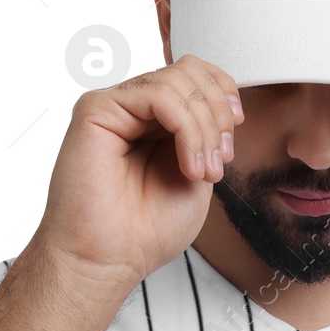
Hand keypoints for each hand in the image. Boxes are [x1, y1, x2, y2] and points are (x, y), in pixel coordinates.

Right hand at [36, 55, 243, 287]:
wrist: (109, 259)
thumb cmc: (147, 229)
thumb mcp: (198, 174)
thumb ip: (207, 134)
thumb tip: (225, 103)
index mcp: (156, 121)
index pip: (196, 75)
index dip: (224, 95)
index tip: (233, 138)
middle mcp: (134, 109)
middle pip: (191, 71)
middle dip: (218, 114)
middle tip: (219, 162)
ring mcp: (115, 106)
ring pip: (178, 81)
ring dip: (204, 128)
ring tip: (201, 170)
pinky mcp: (96, 109)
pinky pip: (158, 94)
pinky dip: (186, 128)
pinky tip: (187, 165)